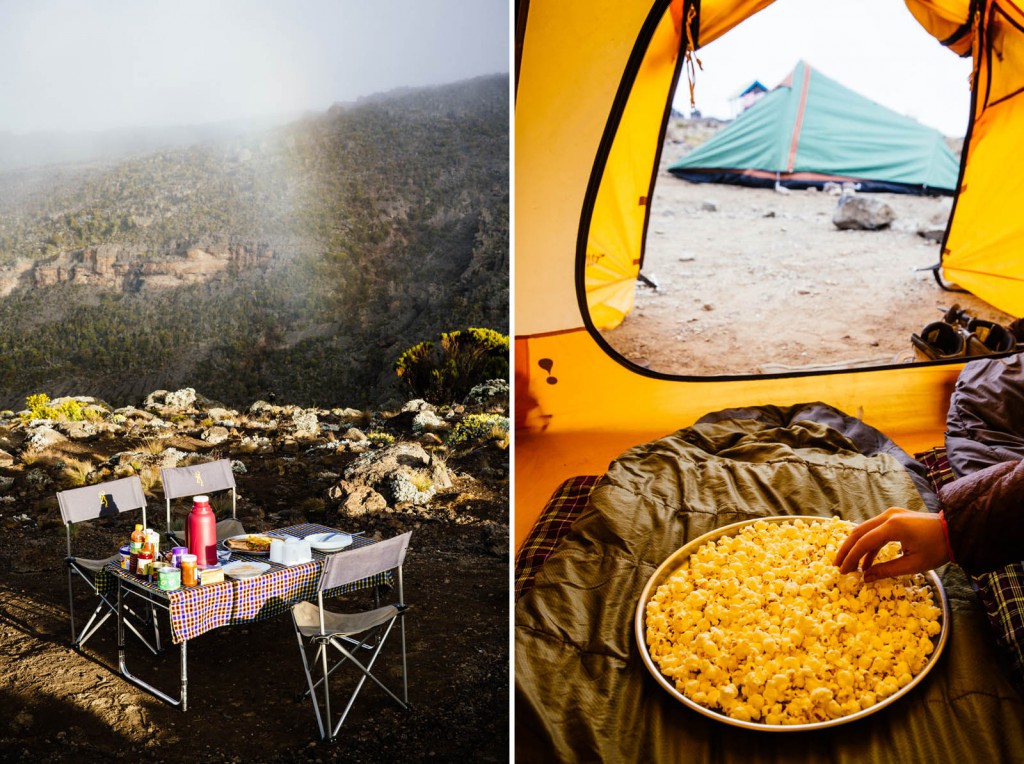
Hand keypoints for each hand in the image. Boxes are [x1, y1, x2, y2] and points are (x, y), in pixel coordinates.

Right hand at [834, 507, 949, 580]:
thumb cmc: (937, 549)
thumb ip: (886, 570)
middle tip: (837, 565)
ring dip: (856, 547)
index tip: (842, 571)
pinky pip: (875, 530)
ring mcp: (891, 514)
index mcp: (893, 527)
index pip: (864, 542)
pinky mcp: (895, 517)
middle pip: (858, 532)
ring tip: (849, 564)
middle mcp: (888, 516)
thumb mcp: (913, 565)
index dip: (851, 558)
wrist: (955, 532)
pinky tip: (867, 561)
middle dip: (846, 550)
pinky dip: (869, 544)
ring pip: (864, 530)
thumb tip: (865, 578)